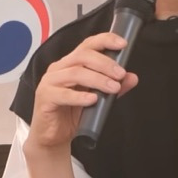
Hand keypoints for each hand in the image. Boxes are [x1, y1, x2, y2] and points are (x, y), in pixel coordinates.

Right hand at [26, 32, 138, 151]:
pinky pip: (63, 94)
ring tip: (113, 88)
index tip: (122, 44)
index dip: (105, 40)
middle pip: (82, 56)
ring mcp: (50, 82)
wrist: (54, 136)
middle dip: (105, 63)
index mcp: (71, 63)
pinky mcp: (45, 97)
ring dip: (98, 79)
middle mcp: (59, 68)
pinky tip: (92, 99)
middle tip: (120, 74)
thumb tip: (131, 78)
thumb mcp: (97, 98)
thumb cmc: (71, 113)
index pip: (88, 45)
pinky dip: (80, 97)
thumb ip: (113, 86)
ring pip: (75, 73)